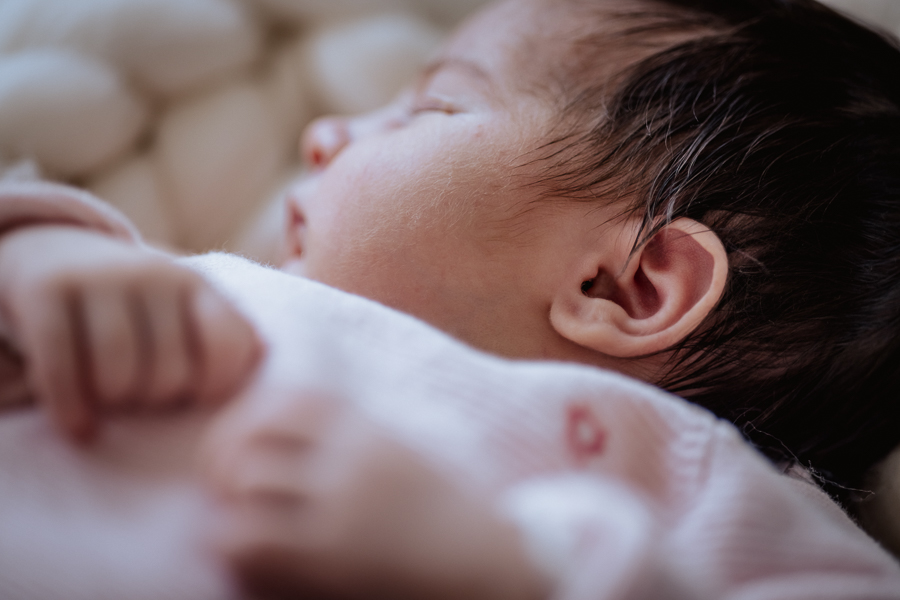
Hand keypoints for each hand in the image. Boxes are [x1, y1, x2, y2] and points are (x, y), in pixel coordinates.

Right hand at [0, 226, 261, 440]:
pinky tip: (80, 428)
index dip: (218, 385)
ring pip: (120, 371)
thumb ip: (223, 337)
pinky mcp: (49, 290)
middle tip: (147, 399)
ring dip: (118, 402)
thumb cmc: (137, 305)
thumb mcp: (185, 309)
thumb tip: (264, 370)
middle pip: (171, 371)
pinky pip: (62, 365)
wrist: (59, 251)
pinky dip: (71, 406)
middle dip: (160, 400)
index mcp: (200, 286)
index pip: (230, 345)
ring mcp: (102, 279)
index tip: (199, 398)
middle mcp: (156, 274)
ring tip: (115, 403)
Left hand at [203, 389, 548, 599]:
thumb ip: (345, 439)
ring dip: (227, 504)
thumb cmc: (437, 515)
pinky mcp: (332, 559)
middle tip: (221, 487)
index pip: (287, 400)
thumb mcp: (396, 456)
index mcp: (369, 431)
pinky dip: (235, 546)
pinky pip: (251, 541)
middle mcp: (353, 459)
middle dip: (221, 458)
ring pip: (245, 485)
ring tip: (236, 527)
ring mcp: (342, 507)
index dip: (247, 418)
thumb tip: (270, 435)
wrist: (486, 566)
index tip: (239, 445)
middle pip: (253, 436)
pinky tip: (253, 560)